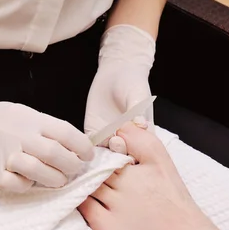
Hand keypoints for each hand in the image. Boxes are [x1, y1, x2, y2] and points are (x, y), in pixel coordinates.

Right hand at [0, 71, 93, 192]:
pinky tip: (28, 181)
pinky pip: (18, 185)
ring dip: (55, 180)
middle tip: (74, 171)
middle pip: (57, 155)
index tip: (88, 156)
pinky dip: (27, 186)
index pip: (67, 134)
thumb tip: (75, 147)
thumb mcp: (25, 115)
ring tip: (57, 180)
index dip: (83, 148)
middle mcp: (21, 136)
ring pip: (40, 172)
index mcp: (32, 120)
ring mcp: (6, 155)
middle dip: (72, 166)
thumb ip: (47, 129)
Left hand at [79, 122, 228, 229]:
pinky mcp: (105, 227)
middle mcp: (135, 180)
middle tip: (88, 165)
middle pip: (102, 159)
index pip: (124, 137)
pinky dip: (78, 197)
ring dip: (83, 178)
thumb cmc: (184, 222)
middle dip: (93, 160)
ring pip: (89, 179)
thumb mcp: (170, 176)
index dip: (111, 139)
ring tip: (83, 184)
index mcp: (155, 164)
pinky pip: (82, 203)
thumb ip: (147, 148)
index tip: (107, 144)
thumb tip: (128, 126)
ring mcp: (119, 203)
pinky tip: (80, 199)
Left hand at [84, 25, 155, 153]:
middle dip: (117, 152)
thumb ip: (138, 111)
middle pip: (122, 156)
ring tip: (102, 140)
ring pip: (105, 154)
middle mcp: (126, 140)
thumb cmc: (133, 83)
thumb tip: (141, 124)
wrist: (116, 73)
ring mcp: (109, 138)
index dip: (133, 151)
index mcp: (142, 136)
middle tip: (114, 140)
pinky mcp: (94, 132)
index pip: (139, 151)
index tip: (127, 142)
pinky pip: (90, 144)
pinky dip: (87, 147)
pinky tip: (86, 142)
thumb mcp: (138, 95)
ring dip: (102, 152)